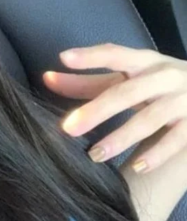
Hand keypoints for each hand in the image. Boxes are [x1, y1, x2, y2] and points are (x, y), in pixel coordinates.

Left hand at [42, 43, 186, 174]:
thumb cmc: (159, 86)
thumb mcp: (130, 79)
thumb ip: (90, 82)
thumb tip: (48, 79)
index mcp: (146, 62)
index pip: (116, 54)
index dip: (91, 56)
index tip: (64, 58)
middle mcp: (165, 76)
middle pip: (128, 92)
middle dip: (98, 110)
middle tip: (68, 128)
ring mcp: (184, 100)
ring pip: (150, 118)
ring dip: (121, 137)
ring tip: (95, 155)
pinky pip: (177, 139)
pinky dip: (157, 153)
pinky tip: (137, 166)